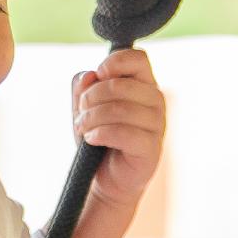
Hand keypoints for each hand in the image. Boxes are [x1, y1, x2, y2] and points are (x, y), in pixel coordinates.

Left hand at [72, 47, 165, 208]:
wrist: (107, 179)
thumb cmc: (99, 138)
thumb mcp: (84, 108)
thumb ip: (83, 87)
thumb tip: (91, 74)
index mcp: (144, 85)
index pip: (139, 58)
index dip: (115, 62)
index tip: (98, 74)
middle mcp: (156, 102)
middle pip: (120, 84)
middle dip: (91, 97)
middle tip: (80, 113)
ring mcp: (157, 125)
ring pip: (120, 109)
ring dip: (91, 118)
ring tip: (82, 128)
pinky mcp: (151, 148)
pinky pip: (123, 133)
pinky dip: (100, 134)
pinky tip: (92, 140)